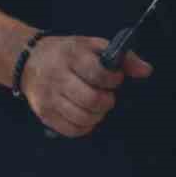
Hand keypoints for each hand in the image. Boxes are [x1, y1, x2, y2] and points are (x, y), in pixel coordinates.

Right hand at [20, 34, 152, 137]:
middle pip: (91, 100)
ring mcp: (48, 97)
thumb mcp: (94, 46)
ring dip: (97, 115)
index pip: (98, 74)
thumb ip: (123, 58)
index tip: (114, 78)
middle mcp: (57, 77)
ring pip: (81, 117)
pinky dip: (85, 126)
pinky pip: (71, 130)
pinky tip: (86, 114)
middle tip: (106, 95)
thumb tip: (146, 71)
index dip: (113, 80)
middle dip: (107, 101)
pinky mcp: (44, 114)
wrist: (29, 60)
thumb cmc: (68, 53)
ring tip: (96, 105)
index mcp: (72, 56)